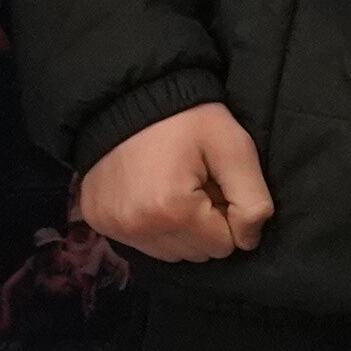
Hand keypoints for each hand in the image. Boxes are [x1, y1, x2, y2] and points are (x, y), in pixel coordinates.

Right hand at [77, 102, 274, 261]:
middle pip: (196, 253)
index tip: (215, 183)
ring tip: (172, 187)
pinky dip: (152, 225)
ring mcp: (114, 226)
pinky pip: (141, 243)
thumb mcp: (233, 147)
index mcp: (173, 211)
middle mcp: (138, 227)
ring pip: (169, 253)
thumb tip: (249, 240)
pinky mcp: (97, 220)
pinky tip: (149, 193)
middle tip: (196, 183)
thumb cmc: (186, 119)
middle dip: (205, 224)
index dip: (228, 214)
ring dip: (179, 228)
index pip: (224, 245)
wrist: (129, 97)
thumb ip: (253, 200)